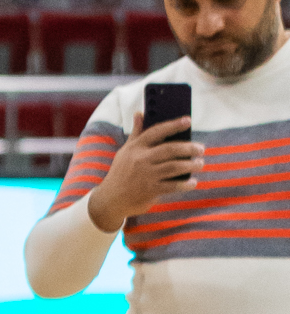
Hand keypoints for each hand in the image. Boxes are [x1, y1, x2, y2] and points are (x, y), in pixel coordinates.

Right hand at [87, 109, 201, 232]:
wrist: (111, 199)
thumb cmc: (120, 172)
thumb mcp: (125, 151)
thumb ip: (136, 133)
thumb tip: (139, 113)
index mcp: (136, 147)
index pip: (157, 132)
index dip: (173, 125)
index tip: (188, 120)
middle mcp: (141, 160)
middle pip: (170, 149)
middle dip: (188, 148)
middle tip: (201, 148)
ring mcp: (146, 175)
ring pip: (174, 167)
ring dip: (190, 165)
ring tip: (200, 163)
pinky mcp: (150, 190)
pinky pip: (172, 186)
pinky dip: (184, 184)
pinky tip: (193, 182)